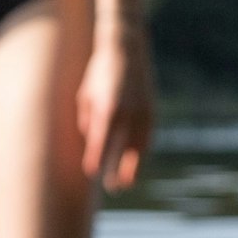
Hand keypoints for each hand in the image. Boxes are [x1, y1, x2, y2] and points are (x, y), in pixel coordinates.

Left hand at [76, 33, 154, 192]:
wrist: (125, 48)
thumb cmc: (99, 72)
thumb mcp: (86, 94)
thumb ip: (88, 120)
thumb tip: (93, 142)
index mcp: (108, 108)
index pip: (102, 141)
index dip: (97, 159)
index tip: (92, 173)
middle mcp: (127, 112)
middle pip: (122, 150)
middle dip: (117, 170)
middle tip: (112, 188)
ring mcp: (142, 112)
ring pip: (139, 147)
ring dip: (133, 166)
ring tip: (126, 183)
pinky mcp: (151, 111)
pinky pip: (147, 138)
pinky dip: (141, 152)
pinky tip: (136, 163)